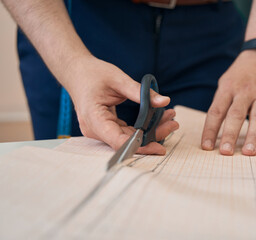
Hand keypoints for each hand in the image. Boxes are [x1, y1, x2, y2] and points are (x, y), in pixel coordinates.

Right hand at [62, 55, 178, 154]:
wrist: (77, 71)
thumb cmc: (93, 74)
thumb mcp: (118, 79)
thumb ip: (140, 92)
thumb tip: (164, 101)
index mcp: (94, 119)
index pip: (118, 141)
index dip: (140, 146)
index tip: (160, 147)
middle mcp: (95, 129)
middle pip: (127, 140)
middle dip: (152, 135)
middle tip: (174, 123)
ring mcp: (100, 130)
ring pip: (129, 137)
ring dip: (150, 130)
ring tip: (170, 118)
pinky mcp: (106, 127)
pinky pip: (126, 131)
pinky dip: (142, 126)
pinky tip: (158, 117)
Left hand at [201, 51, 255, 155]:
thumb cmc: (242, 72)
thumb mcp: (226, 82)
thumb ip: (221, 103)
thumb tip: (213, 129)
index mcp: (228, 88)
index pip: (216, 112)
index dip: (210, 130)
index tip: (206, 147)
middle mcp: (245, 92)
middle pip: (236, 115)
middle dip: (229, 134)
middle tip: (225, 152)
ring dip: (253, 137)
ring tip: (248, 153)